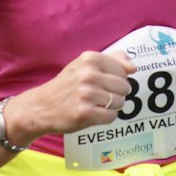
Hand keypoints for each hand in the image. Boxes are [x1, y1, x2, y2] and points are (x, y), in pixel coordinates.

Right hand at [6, 51, 135, 143]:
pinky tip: (93, 113)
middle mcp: (88, 74)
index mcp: (90, 58)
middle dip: (116, 93)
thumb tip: (133, 68)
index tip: (104, 81)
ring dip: (111, 106)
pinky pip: (111, 116)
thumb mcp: (86, 64)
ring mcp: (86, 94)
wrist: (42, 106)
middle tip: (100, 95)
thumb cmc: (69, 84)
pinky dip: (106, 117)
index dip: (118, 79)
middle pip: (124, 87)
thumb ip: (113, 59)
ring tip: (96, 104)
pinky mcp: (85, 113)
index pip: (123, 70)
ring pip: (119, 102)